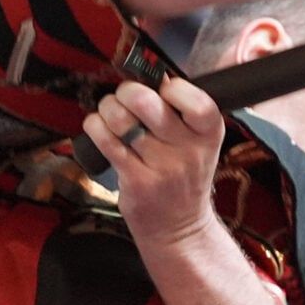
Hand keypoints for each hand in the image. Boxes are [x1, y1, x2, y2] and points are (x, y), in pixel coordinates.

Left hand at [80, 78, 226, 249]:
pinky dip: (95, 127)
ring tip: (110, 114)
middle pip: (148, 102)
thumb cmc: (184, 178)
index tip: (161, 89)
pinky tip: (98, 128)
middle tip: (125, 97)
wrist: (179, 229)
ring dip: (107, 108)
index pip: (195, 99)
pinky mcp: (135, 180)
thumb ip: (182, 112)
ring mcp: (161, 167)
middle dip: (128, 91)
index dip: (171, 87)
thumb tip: (150, 75)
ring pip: (121, 119)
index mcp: (209, 133)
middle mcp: (188, 149)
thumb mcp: (199, 144)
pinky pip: (106, 141)